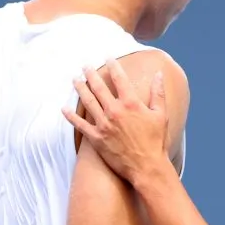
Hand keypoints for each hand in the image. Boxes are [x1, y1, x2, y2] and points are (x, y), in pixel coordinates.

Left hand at [62, 58, 169, 181]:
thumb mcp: (161, 115)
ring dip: (80, 89)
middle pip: (99, 88)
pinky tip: (64, 109)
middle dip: (91, 75)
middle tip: (85, 66)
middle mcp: (114, 111)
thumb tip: (158, 74)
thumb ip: (158, 93)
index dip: (113, 66)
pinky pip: (80, 125)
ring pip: (88, 102)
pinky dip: (71, 116)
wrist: (147, 166)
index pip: (119, 79)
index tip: (108, 57)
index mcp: (131, 103)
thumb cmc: (156, 141)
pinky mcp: (96, 139)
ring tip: (75, 80)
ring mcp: (104, 125)